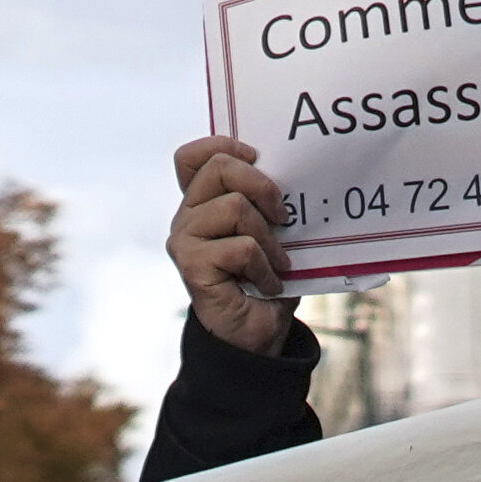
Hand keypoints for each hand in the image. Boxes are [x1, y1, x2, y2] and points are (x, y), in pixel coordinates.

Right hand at [171, 134, 295, 350]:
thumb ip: (267, 202)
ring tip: (277, 262)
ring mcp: (185, 240)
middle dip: (262, 185)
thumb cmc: (268, 280)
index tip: (257, 159)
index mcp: (202, 203)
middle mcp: (187, 217)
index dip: (224, 145)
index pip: (192, 156)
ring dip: (268, 238)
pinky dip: (265, 268)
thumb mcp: (272, 232)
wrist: (258, 336)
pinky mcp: (191, 266)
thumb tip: (295, 175)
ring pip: (234, 207)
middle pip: (218, 167)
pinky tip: (268, 285)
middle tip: (284, 217)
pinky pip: (240, 248)